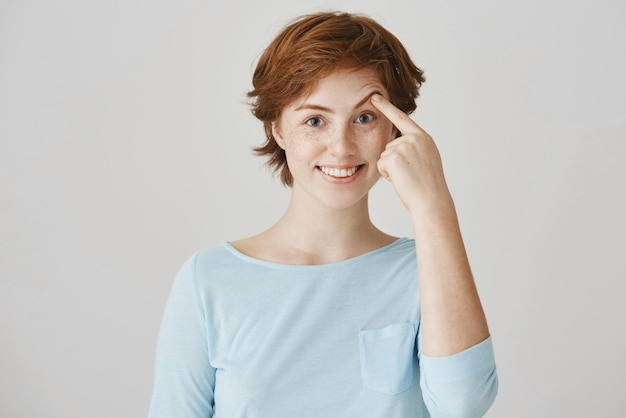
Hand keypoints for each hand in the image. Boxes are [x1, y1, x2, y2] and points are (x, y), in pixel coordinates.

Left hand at [371, 94, 450, 213]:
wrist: (431, 200)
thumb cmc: (428, 185)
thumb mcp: (426, 159)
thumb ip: (414, 147)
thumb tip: (398, 143)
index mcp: (423, 137)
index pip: (401, 118)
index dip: (386, 107)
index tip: (374, 96)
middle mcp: (413, 138)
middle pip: (389, 145)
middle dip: (394, 161)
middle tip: (410, 174)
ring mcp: (403, 146)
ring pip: (384, 155)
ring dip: (391, 169)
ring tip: (408, 177)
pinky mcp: (393, 157)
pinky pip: (380, 164)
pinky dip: (387, 175)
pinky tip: (401, 179)